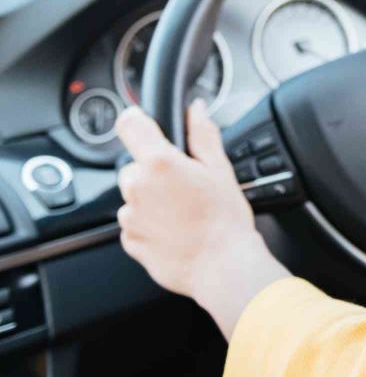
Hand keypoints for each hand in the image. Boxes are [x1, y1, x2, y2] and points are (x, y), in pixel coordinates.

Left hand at [114, 99, 289, 336]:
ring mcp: (130, 217)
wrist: (222, 267)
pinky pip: (134, 223)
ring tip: (183, 213)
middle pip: (134, 166)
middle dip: (154, 172)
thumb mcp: (221, 169)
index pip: (129, 125)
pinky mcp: (129, 241)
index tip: (145, 126)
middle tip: (184, 186)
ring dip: (151, 200)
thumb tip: (197, 109)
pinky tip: (176, 229)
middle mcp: (137, 187)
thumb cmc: (225, 221)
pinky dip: (149, 224)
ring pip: (134, 196)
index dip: (138, 121)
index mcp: (160, 164)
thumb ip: (203, 134)